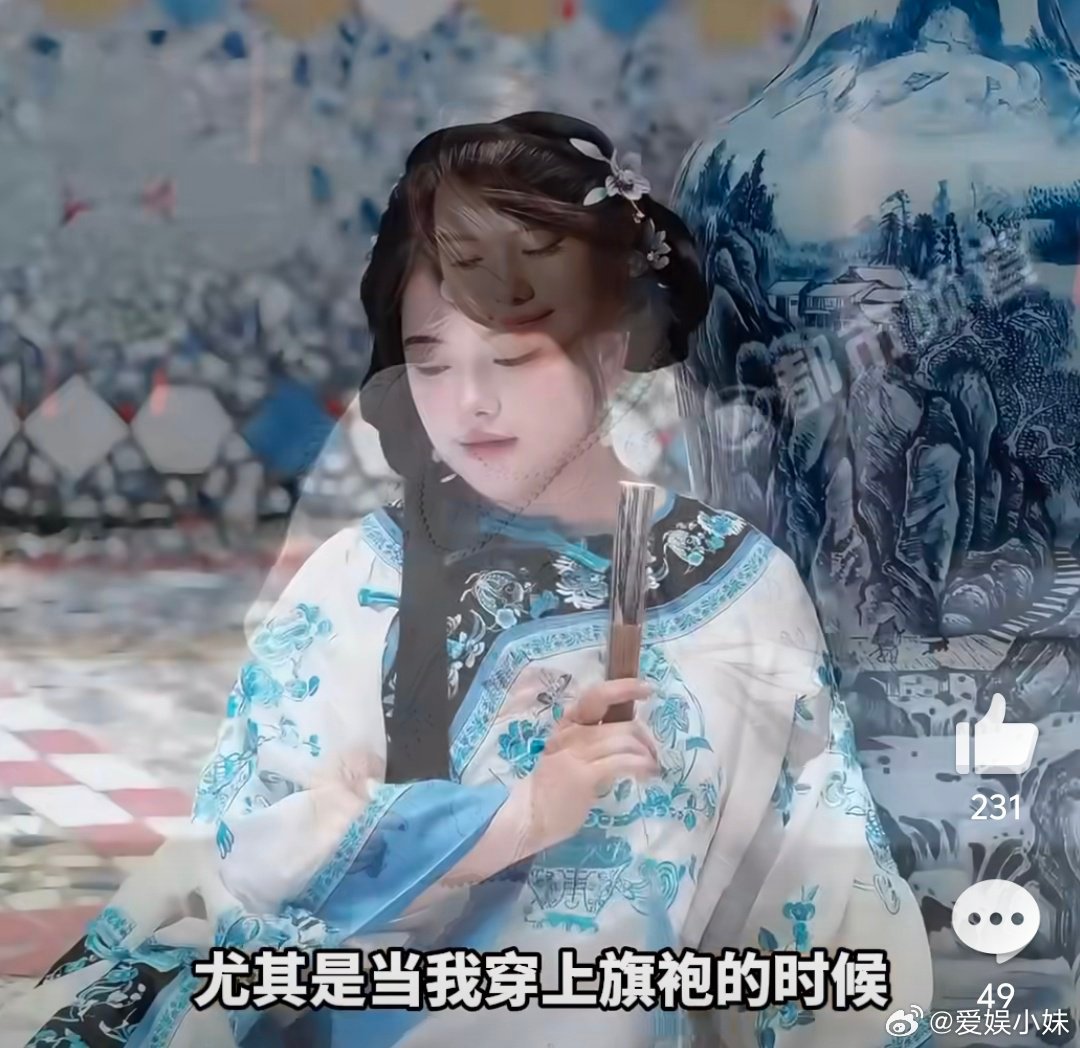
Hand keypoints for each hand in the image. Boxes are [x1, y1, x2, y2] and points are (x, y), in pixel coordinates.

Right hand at [516, 678, 657, 852]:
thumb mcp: (570, 754)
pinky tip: (646, 774)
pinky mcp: (583, 776)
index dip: (624, 689)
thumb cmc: (554, 786)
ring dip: (647, 754)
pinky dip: (641, 765)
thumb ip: (593, 741)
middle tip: (653, 754)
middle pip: (622, 724)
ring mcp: (575, 753)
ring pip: (625, 741)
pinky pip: (622, 762)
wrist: (530, 816)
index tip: (647, 689)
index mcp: (568, 724)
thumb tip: (630, 735)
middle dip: (646, 738)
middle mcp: (571, 733)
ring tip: (651, 768)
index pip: (597, 696)